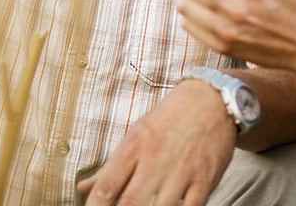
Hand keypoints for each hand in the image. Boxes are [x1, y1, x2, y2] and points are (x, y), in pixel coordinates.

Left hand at [77, 80, 235, 204]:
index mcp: (133, 148)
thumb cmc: (170, 119)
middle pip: (130, 202)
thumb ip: (110, 167)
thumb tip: (84, 187)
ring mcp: (181, 171)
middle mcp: (154, 160)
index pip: (106, 186)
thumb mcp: (135, 136)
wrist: (211, 100)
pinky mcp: (205, 180)